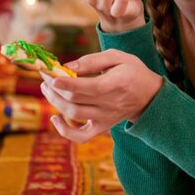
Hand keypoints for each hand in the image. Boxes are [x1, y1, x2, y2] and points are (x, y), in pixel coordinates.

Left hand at [40, 49, 163, 142]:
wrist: (150, 96)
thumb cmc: (132, 72)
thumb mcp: (118, 57)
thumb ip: (93, 60)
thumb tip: (67, 67)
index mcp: (117, 83)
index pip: (88, 87)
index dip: (67, 83)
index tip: (50, 75)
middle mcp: (111, 103)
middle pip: (75, 100)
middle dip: (54, 87)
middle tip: (45, 76)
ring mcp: (106, 118)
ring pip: (74, 114)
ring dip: (55, 101)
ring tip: (47, 88)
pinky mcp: (103, 127)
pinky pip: (81, 136)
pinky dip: (65, 131)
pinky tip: (55, 119)